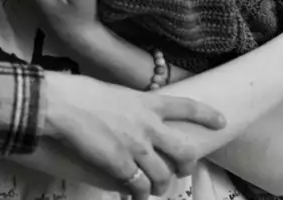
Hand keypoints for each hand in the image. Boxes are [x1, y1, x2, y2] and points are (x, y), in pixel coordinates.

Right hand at [43, 71, 224, 197]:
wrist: (61, 105)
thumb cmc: (78, 92)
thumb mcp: (112, 93)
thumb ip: (128, 107)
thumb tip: (128, 119)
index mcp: (145, 103)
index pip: (185, 107)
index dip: (206, 115)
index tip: (220, 121)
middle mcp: (147, 125)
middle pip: (184, 151)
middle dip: (186, 165)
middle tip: (180, 170)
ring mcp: (136, 147)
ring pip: (163, 176)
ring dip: (160, 187)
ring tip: (153, 190)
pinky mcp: (121, 165)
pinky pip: (140, 187)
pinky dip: (139, 195)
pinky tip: (133, 195)